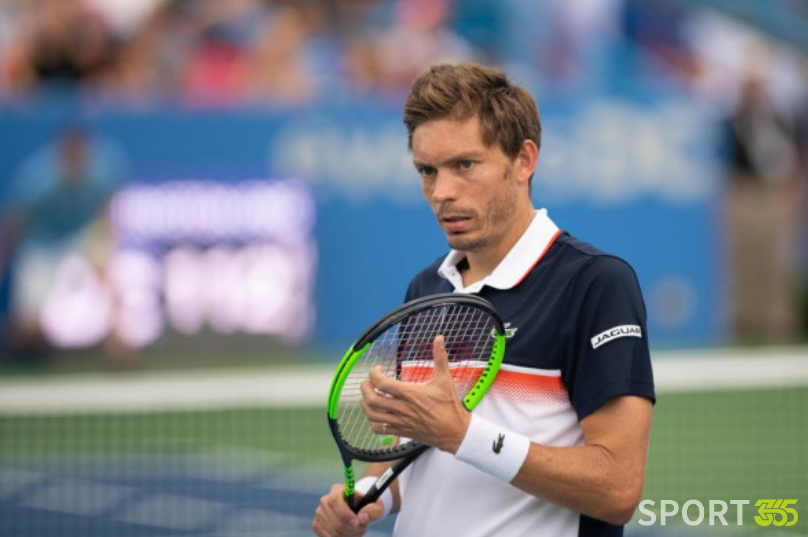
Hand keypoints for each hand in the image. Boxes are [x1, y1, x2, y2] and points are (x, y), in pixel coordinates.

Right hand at [312, 484, 384, 536]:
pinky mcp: (317, 524)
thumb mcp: (376, 505)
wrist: (359, 509)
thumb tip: (362, 517)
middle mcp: (325, 500)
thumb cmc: (367, 506)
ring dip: (348, 535)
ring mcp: (319, 513)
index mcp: (338, 490)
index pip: (335, 501)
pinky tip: (348, 534)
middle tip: (362, 529)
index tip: (357, 522)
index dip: (346, 515)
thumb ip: (373, 510)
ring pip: (333, 531)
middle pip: (336, 521)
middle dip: (352, 529)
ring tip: (357, 531)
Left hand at [360, 335, 470, 452]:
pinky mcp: (401, 432)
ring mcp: (400, 421)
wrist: (455, 432)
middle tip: (367, 381)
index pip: (381, 383)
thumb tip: (439, 338)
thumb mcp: (444, 379)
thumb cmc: (450, 406)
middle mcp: (402, 408)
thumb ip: (440, 357)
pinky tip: (377, 414)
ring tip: (368, 396)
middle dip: (364, 388)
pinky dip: (373, 421)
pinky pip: (379, 429)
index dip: (374, 373)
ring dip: (365, 404)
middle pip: (372, 399)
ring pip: (372, 415)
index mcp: (410, 393)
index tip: (379, 368)